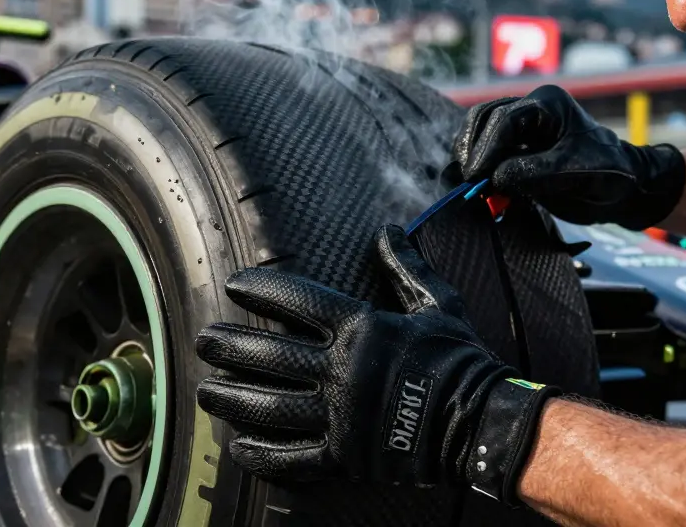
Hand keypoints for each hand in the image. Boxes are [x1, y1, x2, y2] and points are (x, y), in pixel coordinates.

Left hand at [195, 225, 559, 502]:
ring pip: (272, 406)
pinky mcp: (345, 454)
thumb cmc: (458, 358)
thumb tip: (387, 229)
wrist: (482, 421)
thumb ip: (405, 267)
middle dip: (231, 347)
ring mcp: (340, 415)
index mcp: (361, 329)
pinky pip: (295, 457)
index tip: (235, 284)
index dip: (262, 289)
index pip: (298, 301)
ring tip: (205, 391)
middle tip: (203, 340)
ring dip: (233, 398)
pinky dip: (264, 455)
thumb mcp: (436, 303)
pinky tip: (239, 446)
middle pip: (272, 355)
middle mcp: (343, 371)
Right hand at [452, 84, 685, 230]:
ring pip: (480, 130)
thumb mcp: (576, 172)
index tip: (477, 175)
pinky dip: (477, 163)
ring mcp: (522, 128)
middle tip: (468, 180)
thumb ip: (535, 172)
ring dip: (470, 154)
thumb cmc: (609, 174)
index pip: (505, 120)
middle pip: (484, 118)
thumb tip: (495, 178)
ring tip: (467, 181)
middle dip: (473, 148)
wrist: (624, 189)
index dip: (487, 148)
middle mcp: (530, 109)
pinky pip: (486, 148)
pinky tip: (474, 182)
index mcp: (548, 104)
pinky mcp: (516, 148)